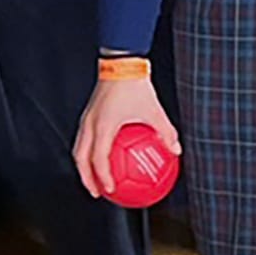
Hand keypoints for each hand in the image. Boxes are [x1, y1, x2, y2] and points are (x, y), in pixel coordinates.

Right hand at [75, 74, 180, 198]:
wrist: (121, 63)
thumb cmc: (136, 86)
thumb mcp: (154, 111)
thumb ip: (166, 132)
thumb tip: (177, 150)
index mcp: (104, 125)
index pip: (99, 158)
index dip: (102, 177)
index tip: (109, 190)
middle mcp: (90, 124)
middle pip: (81, 158)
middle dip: (86, 178)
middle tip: (97, 192)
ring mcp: (86, 118)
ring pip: (79, 149)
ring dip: (85, 166)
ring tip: (95, 179)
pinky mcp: (88, 114)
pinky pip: (85, 138)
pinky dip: (89, 152)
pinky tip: (102, 157)